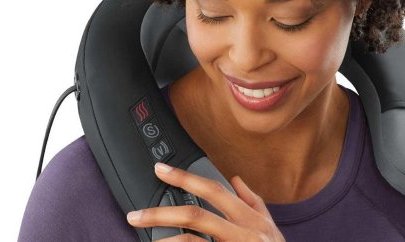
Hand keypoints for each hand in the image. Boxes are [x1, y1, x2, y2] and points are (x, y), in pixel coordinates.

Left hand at [126, 162, 284, 241]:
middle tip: (135, 215)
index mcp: (249, 217)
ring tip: (146, 239)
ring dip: (165, 241)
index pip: (213, 189)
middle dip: (161, 213)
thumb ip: (252, 200)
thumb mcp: (269, 225)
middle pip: (196, 215)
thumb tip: (235, 179)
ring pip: (193, 241)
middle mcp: (243, 232)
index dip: (185, 177)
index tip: (161, 169)